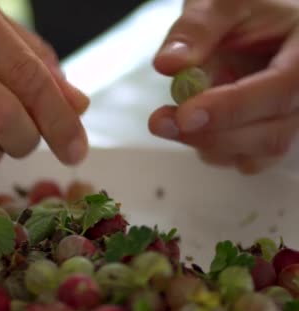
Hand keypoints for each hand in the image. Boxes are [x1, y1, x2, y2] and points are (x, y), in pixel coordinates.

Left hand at [149, 0, 298, 173]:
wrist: (255, 21)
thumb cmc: (248, 8)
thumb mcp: (221, 2)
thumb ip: (196, 29)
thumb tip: (169, 64)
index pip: (281, 89)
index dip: (232, 108)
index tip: (185, 114)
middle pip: (271, 132)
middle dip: (210, 133)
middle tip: (161, 121)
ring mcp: (292, 117)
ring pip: (258, 152)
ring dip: (207, 144)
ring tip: (170, 119)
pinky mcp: (270, 132)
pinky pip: (247, 158)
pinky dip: (214, 149)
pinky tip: (191, 125)